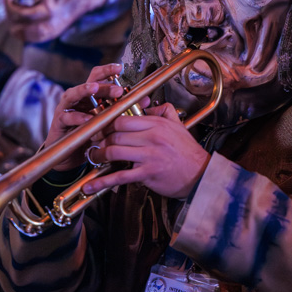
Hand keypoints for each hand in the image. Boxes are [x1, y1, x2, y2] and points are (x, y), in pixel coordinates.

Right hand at [42, 63, 124, 171]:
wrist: (72, 152)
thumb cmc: (90, 131)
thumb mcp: (108, 119)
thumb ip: (123, 108)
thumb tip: (145, 100)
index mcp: (90, 95)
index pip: (98, 77)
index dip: (107, 70)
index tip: (120, 68)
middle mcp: (78, 98)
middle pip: (89, 84)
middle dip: (103, 84)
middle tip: (118, 89)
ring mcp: (67, 108)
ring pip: (73, 94)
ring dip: (84, 90)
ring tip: (94, 89)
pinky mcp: (60, 121)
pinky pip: (67, 116)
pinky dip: (77, 117)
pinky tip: (86, 118)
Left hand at [81, 103, 209, 199]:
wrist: (200, 174)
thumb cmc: (187, 151)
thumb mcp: (178, 124)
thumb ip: (163, 110)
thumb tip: (146, 105)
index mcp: (157, 124)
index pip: (123, 119)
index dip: (106, 124)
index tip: (99, 129)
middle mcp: (152, 137)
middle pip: (115, 135)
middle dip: (100, 140)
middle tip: (94, 143)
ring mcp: (149, 156)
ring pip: (114, 152)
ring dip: (99, 156)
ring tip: (95, 158)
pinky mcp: (148, 174)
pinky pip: (120, 176)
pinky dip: (103, 181)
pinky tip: (91, 185)